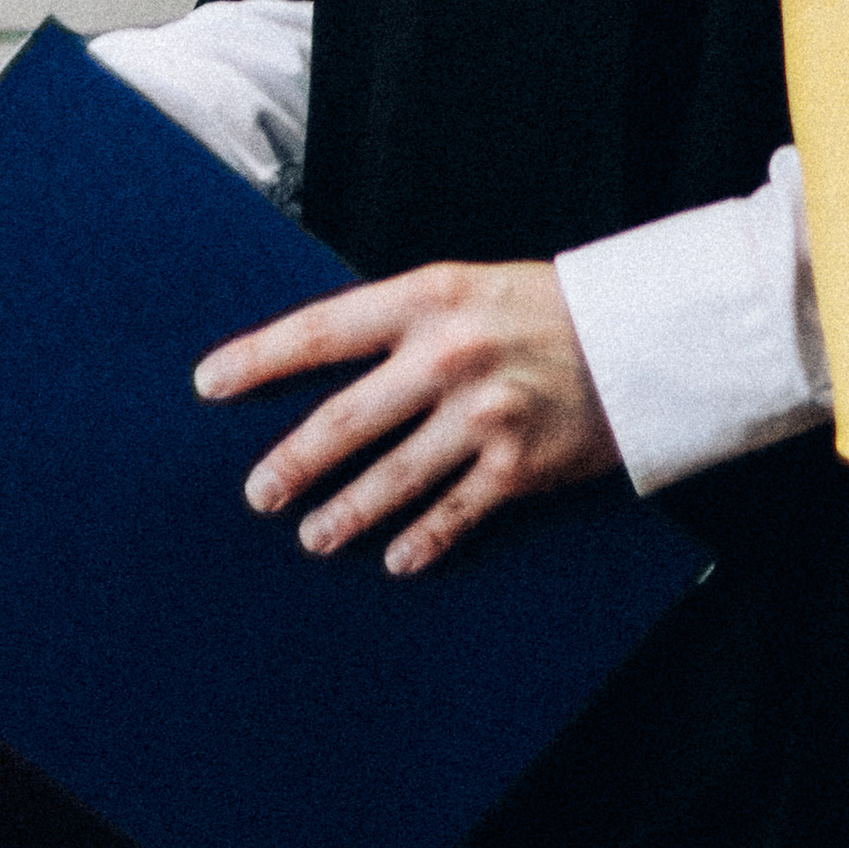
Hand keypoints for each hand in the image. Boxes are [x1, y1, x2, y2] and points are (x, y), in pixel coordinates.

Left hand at [195, 259, 619, 577]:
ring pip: (390, 478)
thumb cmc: (542, 308)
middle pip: (345, 418)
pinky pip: (452, 514)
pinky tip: (395, 558)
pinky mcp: (516, 466)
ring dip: (344, 513)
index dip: (259, 358)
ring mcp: (483, 415)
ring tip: (312, 535)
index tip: (209, 383)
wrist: (639, 336)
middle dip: (292, 461)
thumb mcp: (466, 289)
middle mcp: (449, 356)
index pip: (322, 329)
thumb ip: (402, 322)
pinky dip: (420, 541)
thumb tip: (325, 363)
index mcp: (429, 298)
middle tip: (258, 491)